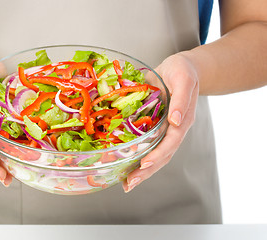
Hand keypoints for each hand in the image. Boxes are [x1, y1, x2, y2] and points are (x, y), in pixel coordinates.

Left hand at [123, 53, 198, 191]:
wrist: (183, 68)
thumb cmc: (183, 71)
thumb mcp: (183, 78)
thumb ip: (181, 99)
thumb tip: (175, 120)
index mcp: (183, 120)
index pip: (171, 142)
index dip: (158, 154)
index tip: (145, 164)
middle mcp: (175, 129)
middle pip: (163, 155)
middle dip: (147, 171)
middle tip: (130, 183)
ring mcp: (166, 130)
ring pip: (156, 155)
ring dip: (142, 171)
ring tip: (127, 183)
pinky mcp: (157, 128)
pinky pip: (149, 146)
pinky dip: (139, 158)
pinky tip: (127, 166)